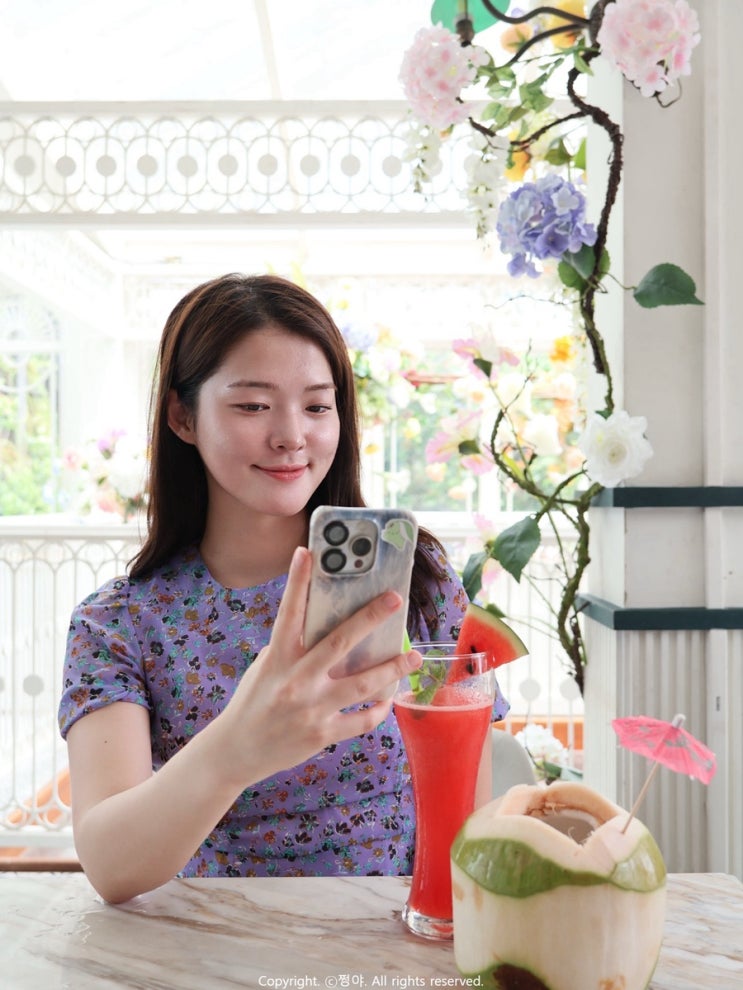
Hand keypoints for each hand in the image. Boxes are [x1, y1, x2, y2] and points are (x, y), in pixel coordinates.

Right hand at [213, 546, 420, 788]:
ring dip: (392, 669)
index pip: (288, 613)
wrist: (236, 750)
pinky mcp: (322, 733)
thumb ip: (294, 649)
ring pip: (361, 684)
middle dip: (370, 618)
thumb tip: (331, 627)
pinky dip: (379, 707)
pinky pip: (361, 719)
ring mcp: (310, 708)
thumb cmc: (254, 701)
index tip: (309, 552)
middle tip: (395, 599)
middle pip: (338, 643)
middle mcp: (295, 680)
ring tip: (414, 657)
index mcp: (277, 658)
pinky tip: (389, 696)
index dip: (298, 581)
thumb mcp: (266, 668)